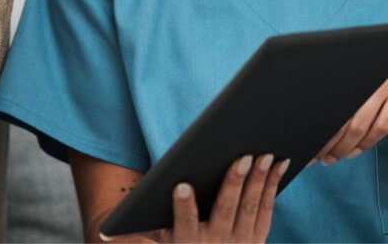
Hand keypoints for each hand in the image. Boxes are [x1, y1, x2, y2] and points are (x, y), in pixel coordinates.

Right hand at [100, 154, 289, 242]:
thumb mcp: (158, 241)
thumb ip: (142, 231)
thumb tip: (107, 235)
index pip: (184, 226)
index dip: (184, 207)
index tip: (181, 185)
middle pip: (226, 212)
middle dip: (233, 184)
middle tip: (241, 156)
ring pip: (250, 210)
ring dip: (259, 181)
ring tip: (264, 153)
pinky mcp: (257, 240)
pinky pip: (266, 210)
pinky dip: (273, 186)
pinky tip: (279, 163)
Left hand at [311, 58, 387, 164]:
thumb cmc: (366, 83)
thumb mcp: (349, 84)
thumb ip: (333, 99)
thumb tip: (309, 126)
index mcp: (346, 72)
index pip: (327, 105)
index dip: (316, 128)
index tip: (306, 144)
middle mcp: (365, 76)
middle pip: (342, 117)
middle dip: (327, 143)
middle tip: (316, 157)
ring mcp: (385, 84)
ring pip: (360, 126)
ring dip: (344, 148)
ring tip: (331, 158)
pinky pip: (381, 128)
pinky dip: (365, 144)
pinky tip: (353, 152)